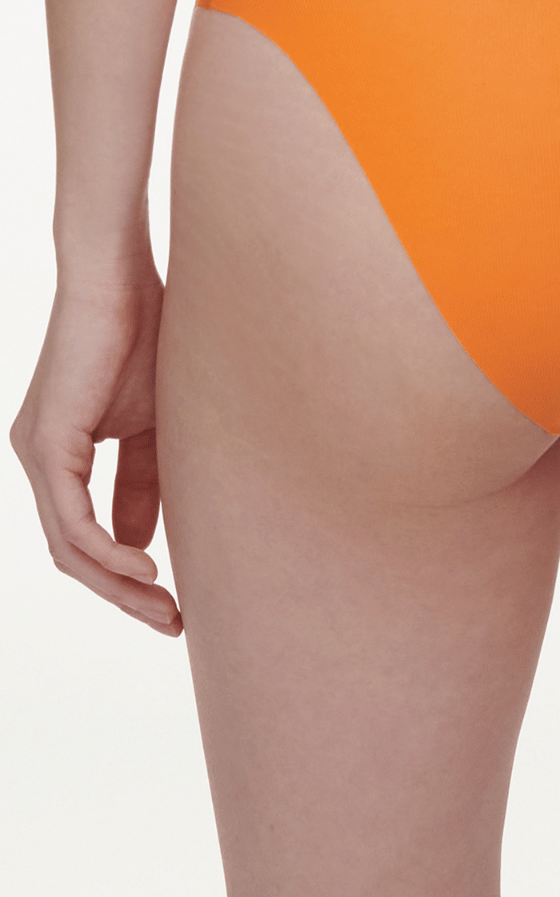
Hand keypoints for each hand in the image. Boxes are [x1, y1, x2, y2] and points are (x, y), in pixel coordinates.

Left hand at [10, 264, 181, 633]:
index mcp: (64, 457)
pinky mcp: (47, 445)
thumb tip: (144, 545)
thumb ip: (145, 485)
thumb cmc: (147, 340)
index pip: (89, 537)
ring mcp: (39, 455)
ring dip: (117, 586)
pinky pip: (72, 520)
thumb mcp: (156, 429)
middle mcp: (42, 462)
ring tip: (165, 608)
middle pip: (75, 555)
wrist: (121, 281)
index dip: (129, 578)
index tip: (175, 603)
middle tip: (173, 623)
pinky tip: (146, 569)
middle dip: (125, 597)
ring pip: (69, 547)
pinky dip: (106, 553)